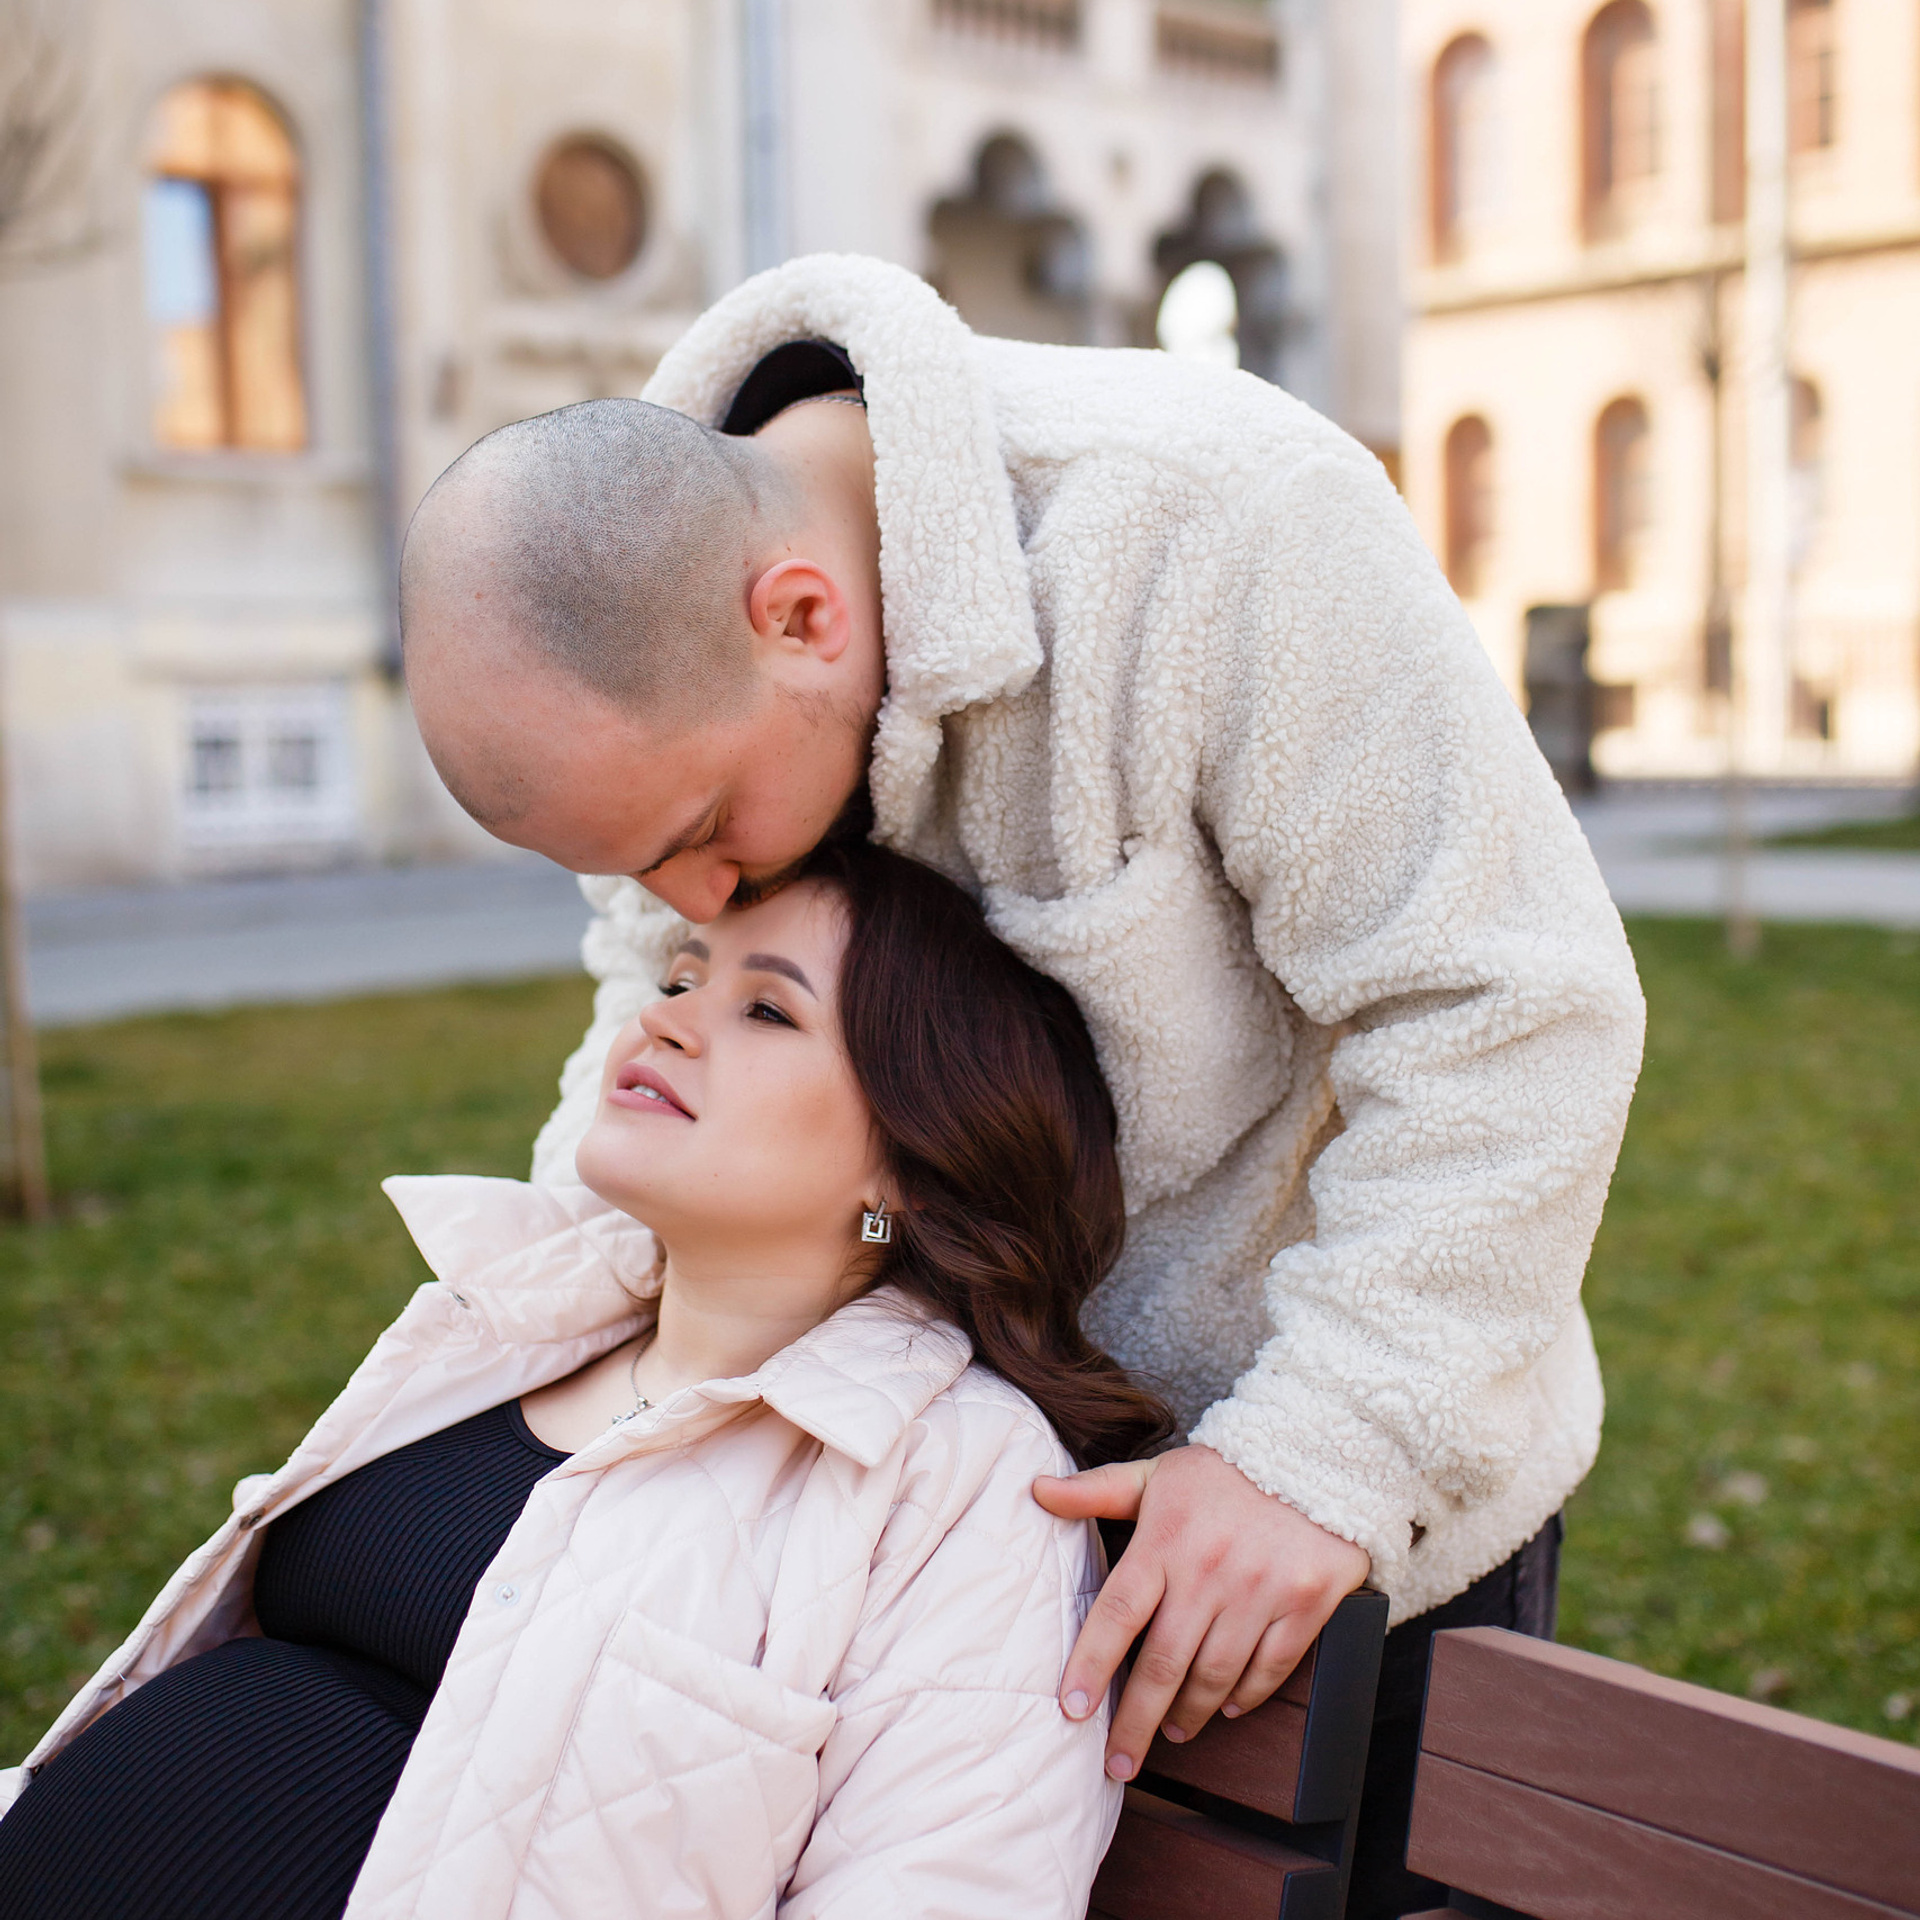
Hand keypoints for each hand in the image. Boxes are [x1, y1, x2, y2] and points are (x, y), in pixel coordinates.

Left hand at [1032, 1444, 1370, 1780]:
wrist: (1313, 1455)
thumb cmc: (1222, 1473)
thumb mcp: (1158, 1474)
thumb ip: (1098, 1490)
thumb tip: (1037, 1490)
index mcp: (1167, 1538)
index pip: (1118, 1612)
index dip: (1092, 1665)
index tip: (1071, 1709)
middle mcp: (1210, 1569)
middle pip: (1163, 1662)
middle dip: (1136, 1722)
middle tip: (1117, 1763)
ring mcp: (1261, 1589)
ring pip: (1215, 1675)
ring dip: (1188, 1714)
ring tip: (1171, 1732)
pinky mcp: (1306, 1603)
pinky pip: (1268, 1668)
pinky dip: (1245, 1696)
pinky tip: (1225, 1707)